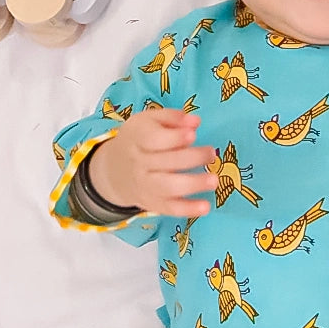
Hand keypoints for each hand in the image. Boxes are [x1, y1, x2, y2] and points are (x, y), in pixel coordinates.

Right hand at [87, 109, 215, 216]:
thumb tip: (194, 121)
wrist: (115, 169)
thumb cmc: (140, 139)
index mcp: (137, 137)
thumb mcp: (149, 120)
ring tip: (213, 180)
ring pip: (168, 187)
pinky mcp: (152, 203)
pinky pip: (170, 208)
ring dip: (193, 184)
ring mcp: (145, 185)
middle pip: (166, 162)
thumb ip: (173, 118)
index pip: (154, 139)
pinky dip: (188, 209)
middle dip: (192, 158)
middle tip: (211, 153)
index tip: (192, 134)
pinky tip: (205, 206)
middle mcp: (139, 163)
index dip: (174, 138)